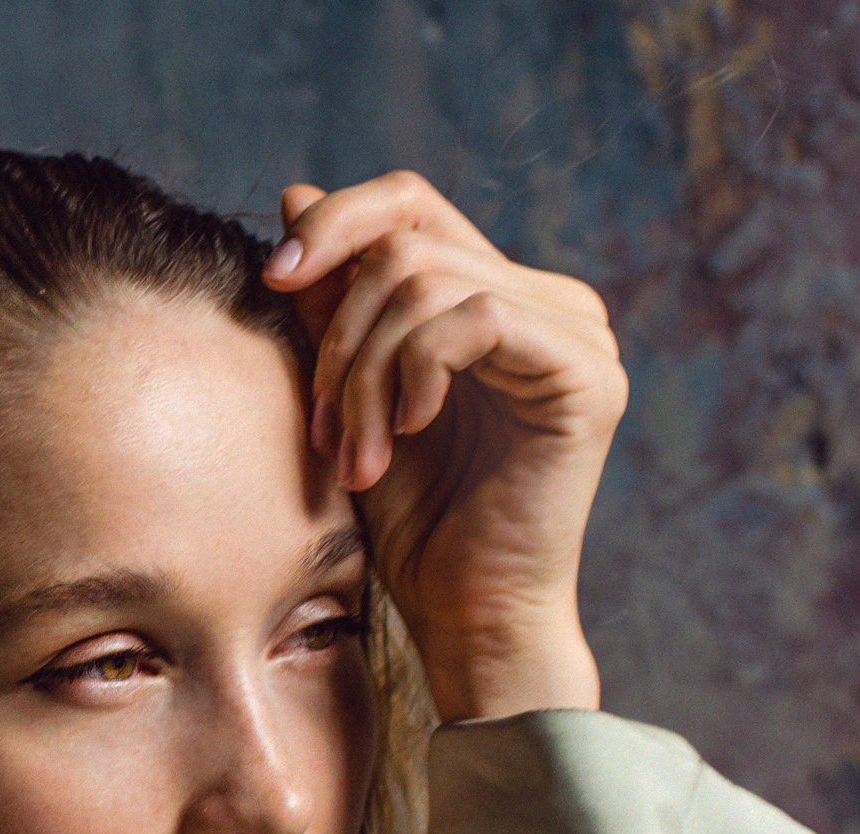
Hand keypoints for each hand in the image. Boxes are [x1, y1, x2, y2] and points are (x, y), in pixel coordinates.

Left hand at [262, 171, 625, 724]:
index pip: (408, 206)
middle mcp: (548, 299)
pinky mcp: (588, 374)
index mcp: (495, 295)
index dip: (333, 224)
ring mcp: (577, 332)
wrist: (463, 614)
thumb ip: (330, 301)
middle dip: (338, 330)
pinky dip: (417, 372)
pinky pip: (478, 317)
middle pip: (408, 235)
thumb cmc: (409, 521)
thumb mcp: (348, 393)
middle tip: (323, 428)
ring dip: (364, 373)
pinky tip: (406, 435)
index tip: (271, 280)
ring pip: (427, 280)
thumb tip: (294, 194)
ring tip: (354, 456)